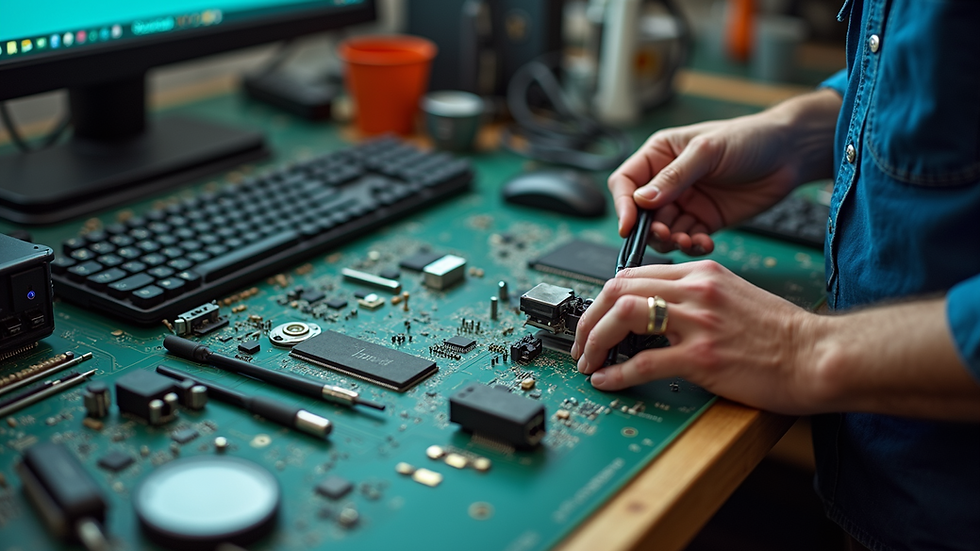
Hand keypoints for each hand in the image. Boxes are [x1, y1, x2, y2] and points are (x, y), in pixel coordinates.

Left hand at [569, 261, 820, 413]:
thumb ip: (695, 295)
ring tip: (587, 361)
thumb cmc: (781, 333)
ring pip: (623, 318)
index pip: (633, 273)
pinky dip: (616, 373)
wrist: (819, 355)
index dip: (604, 297)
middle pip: (618, 290)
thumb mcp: (734, 295)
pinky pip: (643, 362)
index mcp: (702, 273)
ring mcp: (698, 324)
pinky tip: (606, 381)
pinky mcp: (703, 359)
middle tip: (580, 341)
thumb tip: (654, 310)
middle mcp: (696, 291)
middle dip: (589, 317)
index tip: (595, 317)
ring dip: (594, 341)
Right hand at [609, 89, 840, 254]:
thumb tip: (641, 200)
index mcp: (660, 155)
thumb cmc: (749, 138)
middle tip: (666, 236)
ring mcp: (687, 202)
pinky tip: (705, 243)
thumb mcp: (708, 150)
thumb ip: (675, 176)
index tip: (628, 224)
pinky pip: (688, 239)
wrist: (791, 153)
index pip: (626, 182)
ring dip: (671, 240)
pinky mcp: (705, 220)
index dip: (623, 204)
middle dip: (650, 228)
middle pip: (642, 213)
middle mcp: (668, 181)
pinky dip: (692, 245)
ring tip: (688, 241)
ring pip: (663, 230)